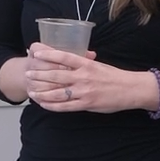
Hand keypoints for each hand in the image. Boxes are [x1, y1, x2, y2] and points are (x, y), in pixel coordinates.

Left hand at [24, 44, 158, 113]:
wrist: (131, 90)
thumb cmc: (116, 77)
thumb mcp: (100, 65)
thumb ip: (85, 63)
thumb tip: (74, 58)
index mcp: (87, 64)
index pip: (64, 57)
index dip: (48, 55)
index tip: (36, 53)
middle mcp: (83, 77)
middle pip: (56, 75)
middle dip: (39, 75)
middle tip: (28, 74)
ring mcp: (84, 92)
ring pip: (57, 92)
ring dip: (42, 92)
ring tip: (32, 91)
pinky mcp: (86, 104)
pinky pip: (65, 106)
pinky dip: (52, 105)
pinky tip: (44, 104)